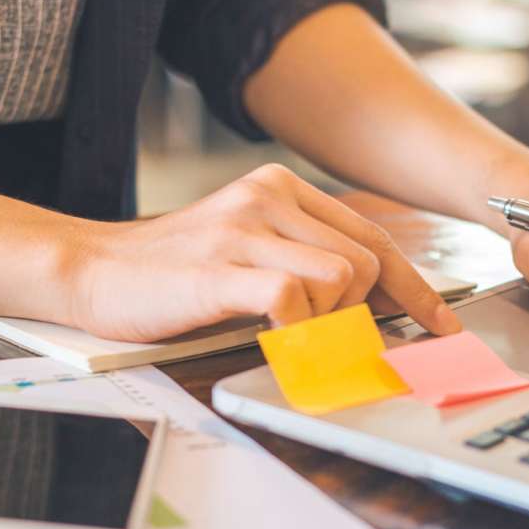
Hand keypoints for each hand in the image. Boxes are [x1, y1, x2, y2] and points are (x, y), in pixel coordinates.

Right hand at [65, 164, 462, 341]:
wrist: (90, 269)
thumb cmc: (172, 270)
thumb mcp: (245, 247)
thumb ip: (302, 258)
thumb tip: (368, 304)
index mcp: (281, 189)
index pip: (370, 236)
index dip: (411, 284)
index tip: (438, 320)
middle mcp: (268, 197)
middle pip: (363, 261)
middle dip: (359, 312)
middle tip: (331, 339)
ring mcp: (244, 228)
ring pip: (338, 277)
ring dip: (324, 321)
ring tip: (285, 333)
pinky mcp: (221, 265)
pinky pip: (293, 297)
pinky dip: (295, 330)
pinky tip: (271, 335)